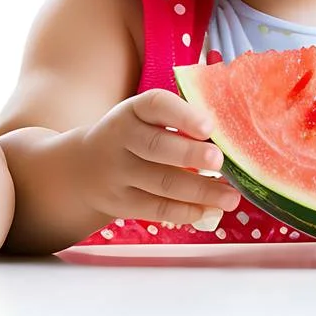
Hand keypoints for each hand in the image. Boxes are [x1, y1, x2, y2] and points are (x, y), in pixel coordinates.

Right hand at [77, 88, 241, 225]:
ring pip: (161, 183)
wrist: (84, 168)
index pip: (155, 104)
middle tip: (220, 160)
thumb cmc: (133, 137)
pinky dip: (186, 211)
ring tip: (231, 197)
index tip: (209, 126)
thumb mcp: (144, 119)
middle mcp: (121, 138)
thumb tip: (230, 138)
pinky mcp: (121, 202)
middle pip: (156, 146)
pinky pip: (156, 208)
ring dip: (200, 190)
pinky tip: (209, 210)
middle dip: (190, 154)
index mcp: (132, 111)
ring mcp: (118, 173)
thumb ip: (178, 123)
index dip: (182, 115)